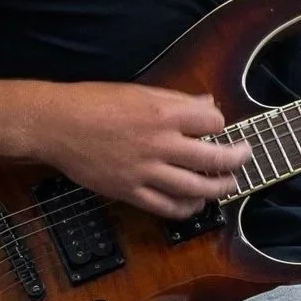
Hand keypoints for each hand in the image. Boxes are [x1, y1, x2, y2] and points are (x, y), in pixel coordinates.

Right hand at [34, 82, 252, 218]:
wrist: (55, 125)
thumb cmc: (94, 102)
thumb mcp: (140, 91)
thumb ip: (177, 100)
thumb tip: (207, 103)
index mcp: (163, 113)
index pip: (214, 122)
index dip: (221, 123)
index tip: (218, 126)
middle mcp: (159, 144)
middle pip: (215, 159)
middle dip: (237, 160)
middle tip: (244, 157)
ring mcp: (145, 171)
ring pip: (197, 189)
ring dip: (220, 188)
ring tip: (227, 184)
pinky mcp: (130, 192)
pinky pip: (167, 208)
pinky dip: (188, 208)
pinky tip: (195, 203)